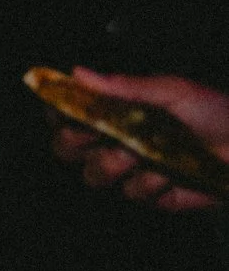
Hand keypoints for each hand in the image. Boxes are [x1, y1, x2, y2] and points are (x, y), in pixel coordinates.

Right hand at [49, 67, 227, 212]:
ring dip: (113, 163)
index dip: (58, 112)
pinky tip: (172, 171)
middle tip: (99, 133)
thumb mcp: (173, 91)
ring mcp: (131, 172)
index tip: (67, 110)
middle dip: (75, 142)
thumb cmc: (216, 112)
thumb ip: (125, 87)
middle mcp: (114, 142)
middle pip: (66, 149)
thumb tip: (78, 73)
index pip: (66, 113)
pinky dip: (152, 181)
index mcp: (114, 112)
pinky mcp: (152, 196)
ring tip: (141, 152)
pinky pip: (134, 193)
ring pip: (94, 175)